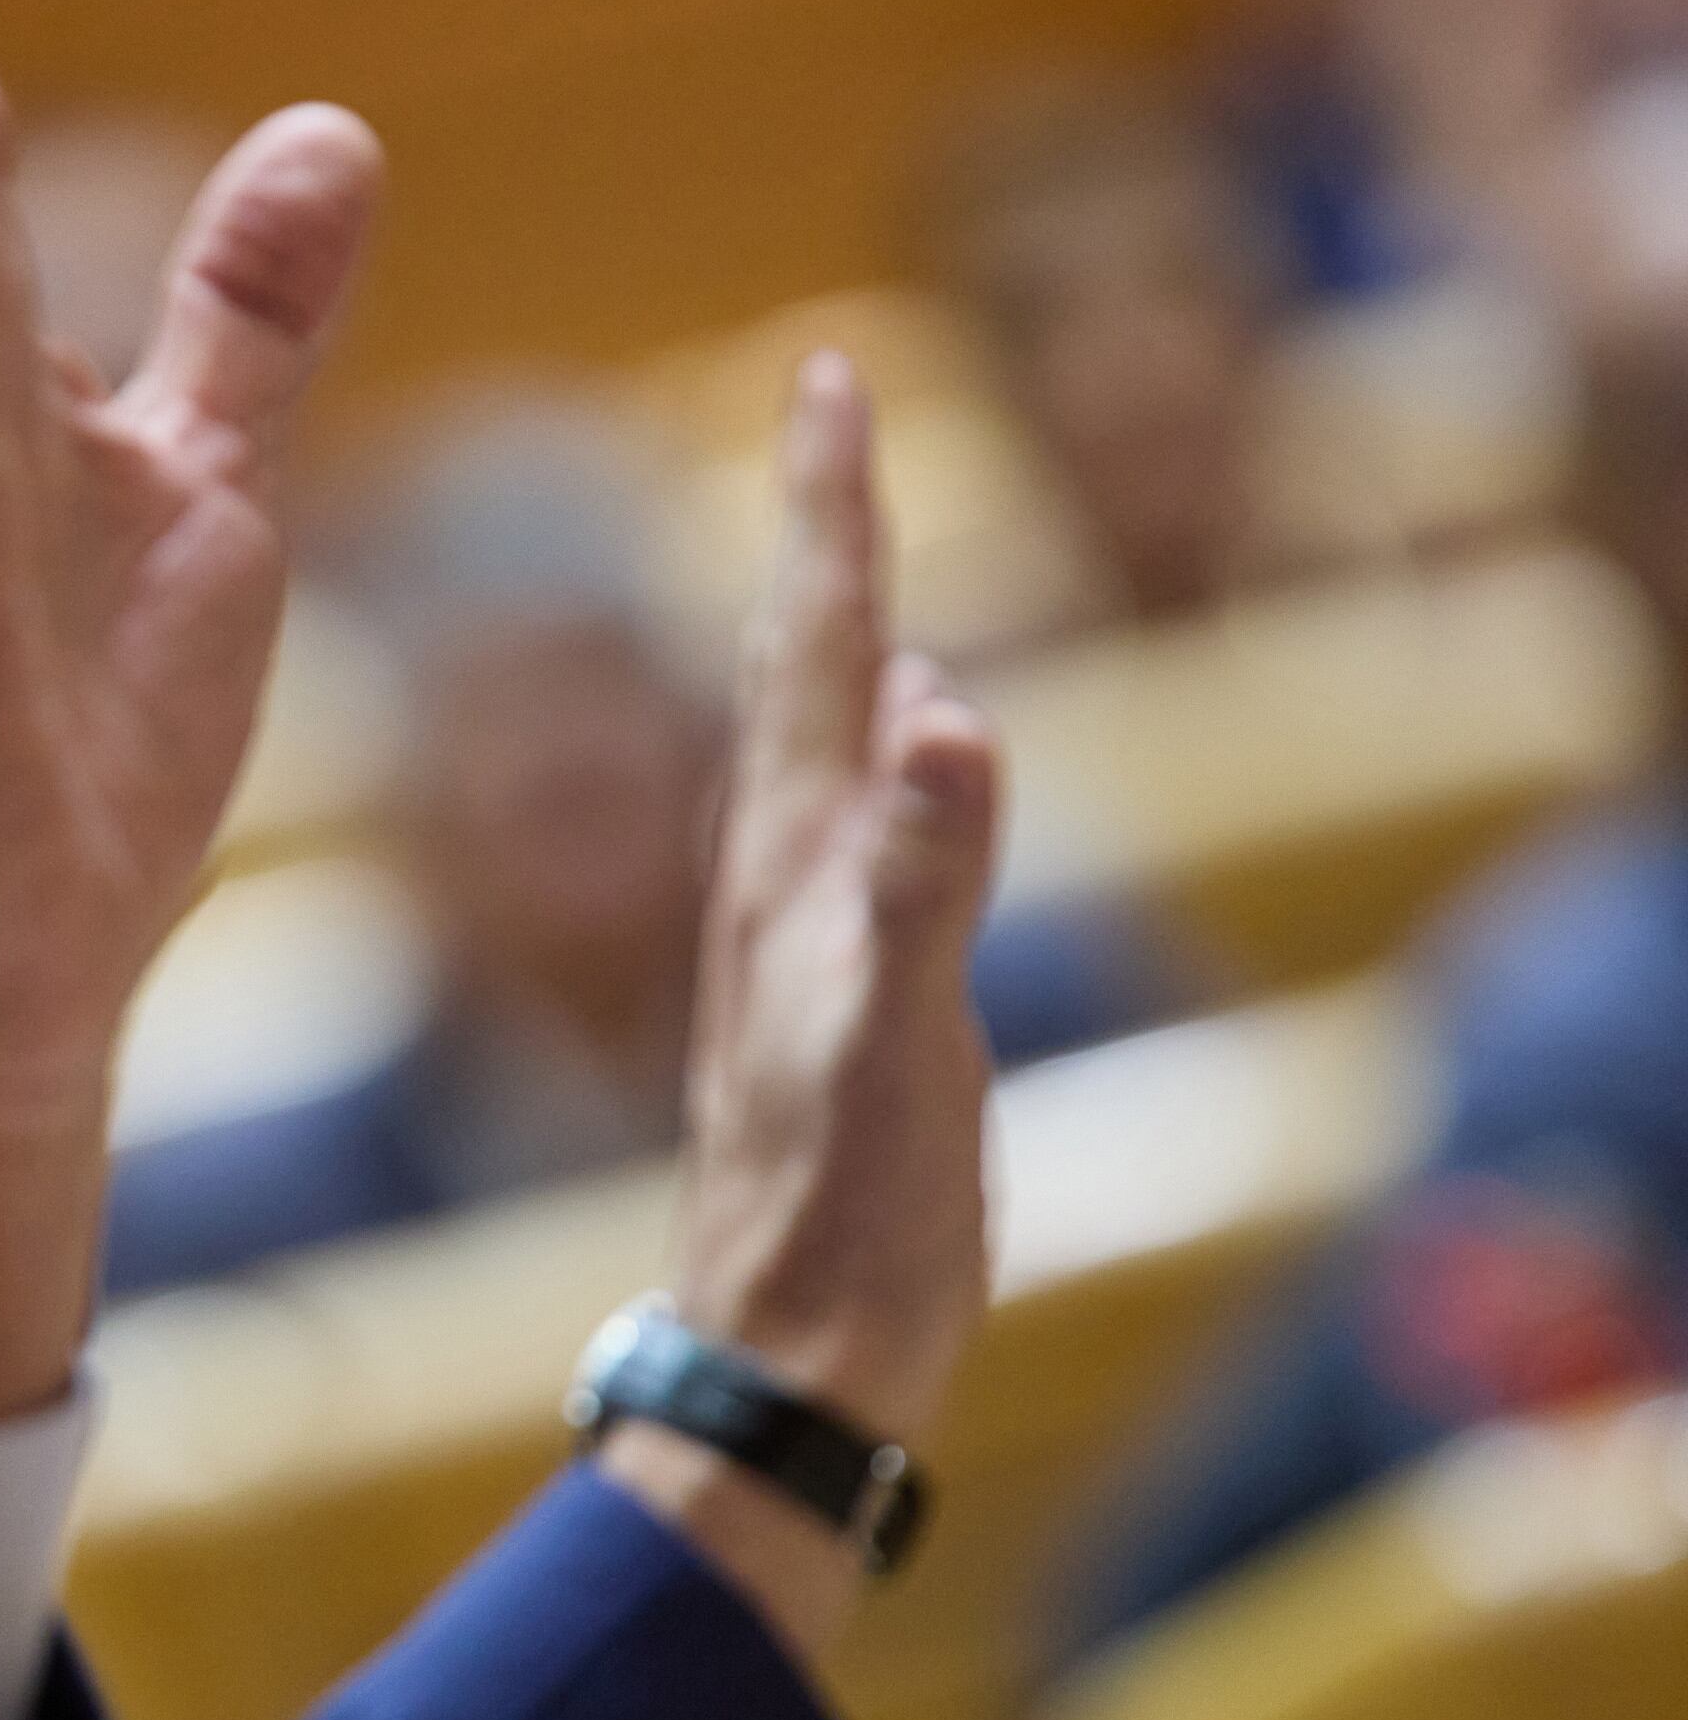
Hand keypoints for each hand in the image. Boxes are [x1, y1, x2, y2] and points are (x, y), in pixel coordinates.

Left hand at [608, 354, 1005, 1652]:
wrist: (784, 1343)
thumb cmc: (843, 1201)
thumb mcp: (901, 1032)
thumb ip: (922, 875)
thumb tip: (940, 709)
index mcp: (790, 860)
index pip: (814, 645)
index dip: (832, 509)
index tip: (828, 375)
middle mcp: (778, 874)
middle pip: (802, 667)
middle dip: (829, 532)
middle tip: (832, 409)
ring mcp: (798, 936)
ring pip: (813, 744)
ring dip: (836, 634)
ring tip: (849, 559)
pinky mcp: (832, 999)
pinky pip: (847, 835)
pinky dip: (868, 762)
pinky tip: (883, 769)